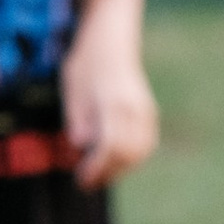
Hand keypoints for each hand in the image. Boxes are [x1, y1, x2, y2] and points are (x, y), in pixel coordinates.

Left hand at [62, 40, 159, 188]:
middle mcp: (134, 109)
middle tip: (86, 181)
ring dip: (119, 168)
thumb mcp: (72, 91)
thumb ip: (77, 121)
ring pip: (139, 153)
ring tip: (99, 172)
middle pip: (126, 154)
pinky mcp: (150, 114)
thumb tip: (81, 148)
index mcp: (113, 102)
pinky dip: (130, 158)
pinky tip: (114, 160)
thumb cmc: (87, 64)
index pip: (109, 147)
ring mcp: (146, 112)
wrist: (112, 41)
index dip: (95, 168)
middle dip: (106, 173)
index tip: (80, 179)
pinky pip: (145, 145)